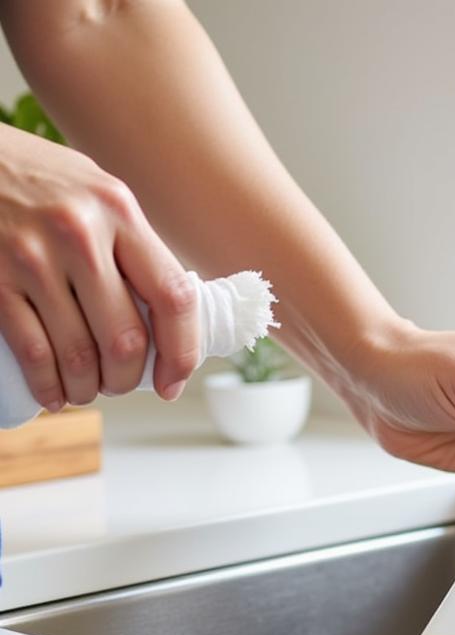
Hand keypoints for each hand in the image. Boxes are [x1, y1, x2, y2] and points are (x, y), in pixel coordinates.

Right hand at [0, 124, 199, 409]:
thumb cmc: (34, 179)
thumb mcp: (94, 194)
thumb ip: (131, 246)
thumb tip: (168, 317)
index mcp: (119, 211)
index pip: (173, 298)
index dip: (181, 352)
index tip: (173, 381)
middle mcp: (80, 233)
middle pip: (125, 338)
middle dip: (126, 379)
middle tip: (120, 384)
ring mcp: (32, 257)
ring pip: (79, 354)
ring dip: (88, 388)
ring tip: (87, 389)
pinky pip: (33, 351)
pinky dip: (48, 385)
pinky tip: (54, 393)